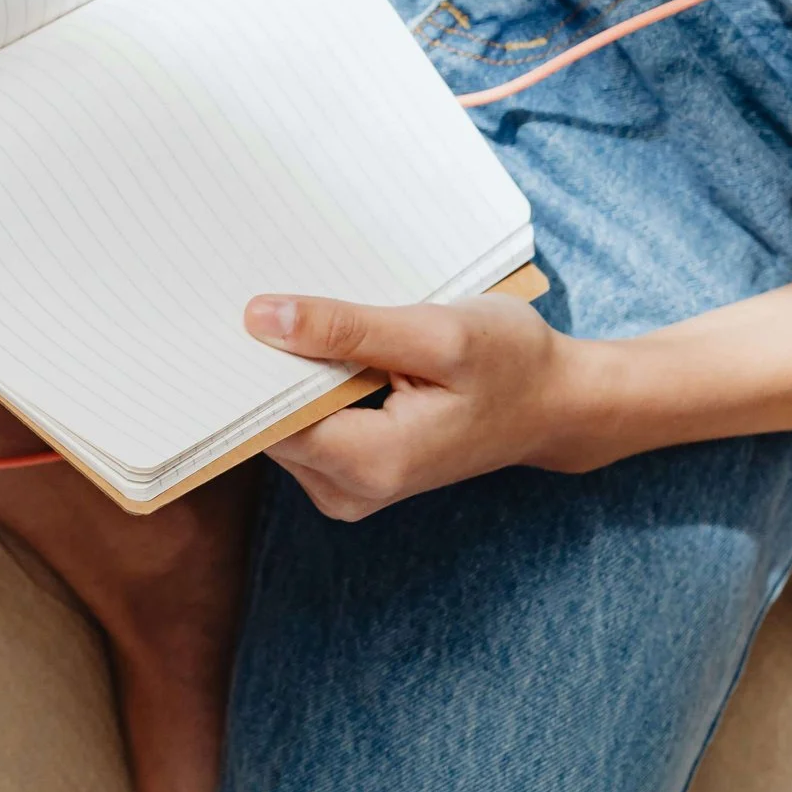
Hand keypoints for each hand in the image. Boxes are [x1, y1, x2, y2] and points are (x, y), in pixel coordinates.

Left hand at [244, 292, 620, 520]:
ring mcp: (348, 488)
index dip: (248, 368)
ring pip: (280, 425)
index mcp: (370, 462)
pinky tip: (329, 348)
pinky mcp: (351, 472)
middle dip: (266, 367)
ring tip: (312, 319)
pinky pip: (304, 426)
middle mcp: (349, 491)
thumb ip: (348, 330)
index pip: (266, 419)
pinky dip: (307, 387)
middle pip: (267, 425)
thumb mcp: (437, 334)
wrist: (557, 402)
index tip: (234, 314)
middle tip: (268, 301)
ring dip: (287, 374)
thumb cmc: (512, 363)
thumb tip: (261, 319)